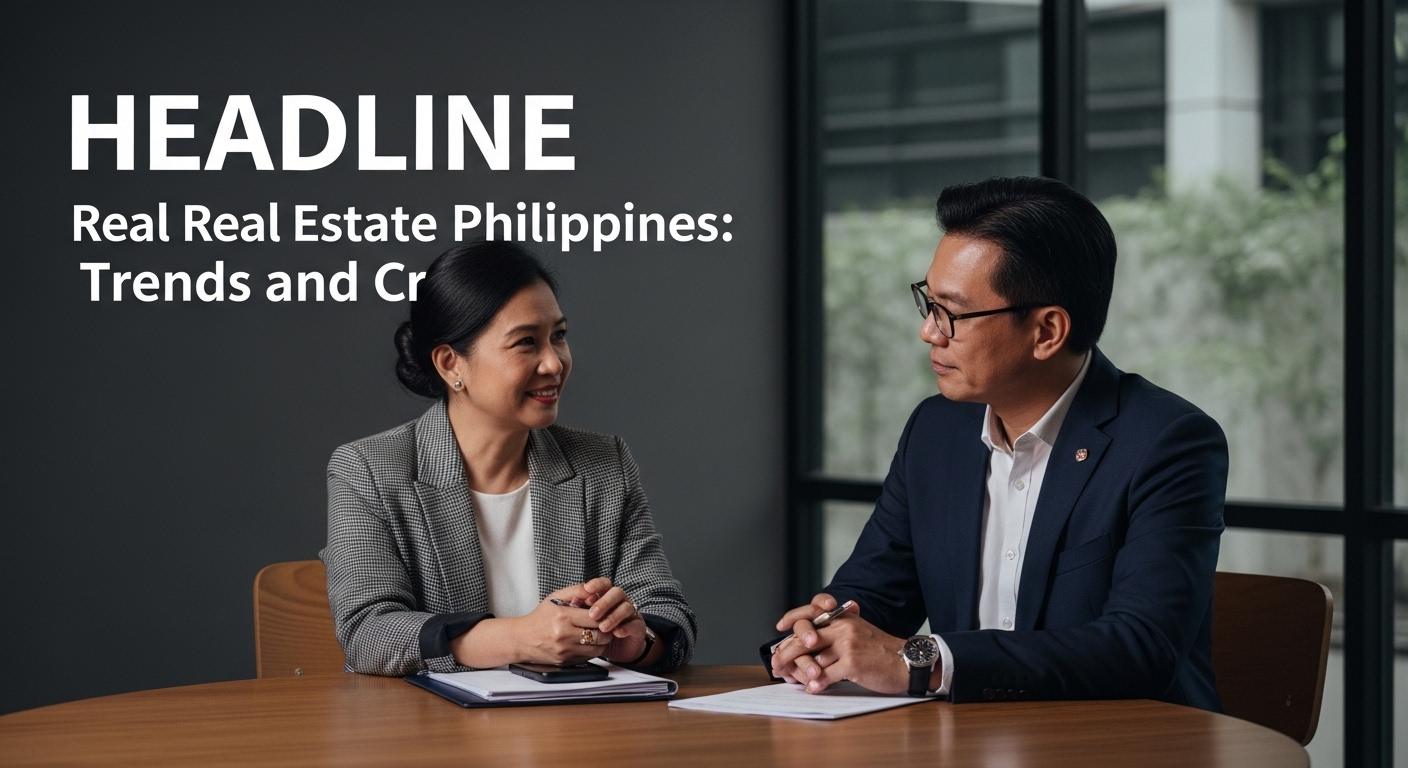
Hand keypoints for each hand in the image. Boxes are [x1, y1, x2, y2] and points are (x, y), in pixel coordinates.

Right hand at [510, 584, 609, 664]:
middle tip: (605, 625)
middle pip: (600, 635)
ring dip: (602, 642)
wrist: (521, 639)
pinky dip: (592, 650)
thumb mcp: (555, 598)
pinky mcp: (565, 662)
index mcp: (563, 616)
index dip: (604, 615)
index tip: (605, 613)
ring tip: (598, 634)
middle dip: (606, 630)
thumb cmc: (540, 617)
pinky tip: (587, 643)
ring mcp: (565, 650)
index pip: (596, 617)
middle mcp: (564, 635)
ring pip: (598, 649)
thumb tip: (595, 590)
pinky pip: (588, 657)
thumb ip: (577, 590)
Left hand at [582, 577, 647, 663]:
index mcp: (607, 595)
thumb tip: (573, 601)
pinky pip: (634, 624)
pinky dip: (626, 628)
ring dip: (614, 616)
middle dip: (604, 602)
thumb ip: (581, 608)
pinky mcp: (638, 627)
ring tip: (602, 628)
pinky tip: (617, 633)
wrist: (617, 648)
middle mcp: (620, 601)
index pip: (604, 583)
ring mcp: (631, 613)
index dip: (597, 584)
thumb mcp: (586, 620)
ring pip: (626, 607)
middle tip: (592, 614)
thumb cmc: (598, 631)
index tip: (587, 589)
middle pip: (617, 592)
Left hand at [772, 598, 909, 694]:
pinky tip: (813, 689)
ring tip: (793, 680)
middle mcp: (843, 627)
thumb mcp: (858, 632)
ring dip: (801, 673)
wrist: (907, 661)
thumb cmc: (881, 651)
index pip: (811, 612)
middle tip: (776, 665)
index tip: (779, 627)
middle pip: (805, 639)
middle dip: (786, 653)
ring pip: (813, 659)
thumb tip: (808, 647)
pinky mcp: (853, 662)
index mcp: (843, 618)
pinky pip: (826, 675)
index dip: (792, 619)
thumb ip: (835, 634)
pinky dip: (817, 684)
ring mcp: (848, 644)